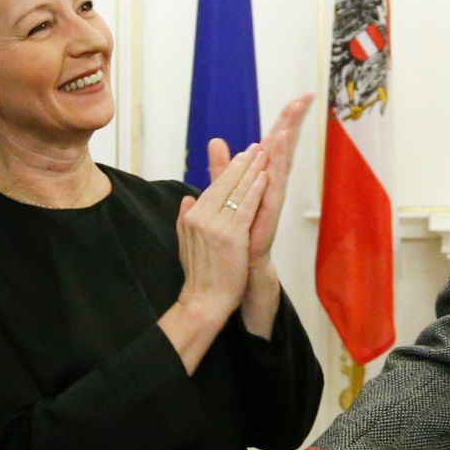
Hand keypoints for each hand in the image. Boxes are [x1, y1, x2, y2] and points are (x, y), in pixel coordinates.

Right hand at [160, 148, 266, 371]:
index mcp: (191, 216)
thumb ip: (185, 218)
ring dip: (252, 170)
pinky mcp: (232, 236)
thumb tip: (187, 198)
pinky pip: (246, 206)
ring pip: (237, 191)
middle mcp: (200, 216)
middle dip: (243, 163)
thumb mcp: (185, 242)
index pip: (214, 187)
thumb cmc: (200, 276)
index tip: (243, 155)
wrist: (204, 301)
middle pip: (225, 184)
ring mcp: (216, 225)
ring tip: (264, 154)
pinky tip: (265, 177)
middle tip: (256, 147)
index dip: (230, 169)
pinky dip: (256, 190)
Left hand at [208, 94, 313, 268]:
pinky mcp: (271, 205)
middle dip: (293, 120)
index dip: (283, 121)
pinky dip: (281, 158)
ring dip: (289, 134)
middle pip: (283, 144)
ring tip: (296, 111)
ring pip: (283, 157)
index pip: (272, 142)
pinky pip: (277, 177)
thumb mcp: (225, 190)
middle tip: (305, 96)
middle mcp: (270, 181)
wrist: (241, 263)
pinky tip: (284, 141)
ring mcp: (273, 193)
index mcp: (260, 176)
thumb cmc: (238, 230)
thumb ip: (221, 166)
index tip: (297, 98)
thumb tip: (215, 140)